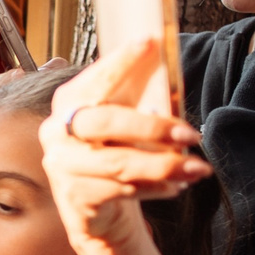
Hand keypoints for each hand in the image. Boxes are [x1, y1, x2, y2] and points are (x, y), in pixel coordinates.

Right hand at [39, 34, 210, 247]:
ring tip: (197, 168)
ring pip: (119, 163)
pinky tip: (174, 187)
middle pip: (105, 123)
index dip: (120, 62)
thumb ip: (140, 104)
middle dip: (153, 128)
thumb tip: (172, 85)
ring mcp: (62, 166)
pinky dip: (154, 189)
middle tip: (191, 134)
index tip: (149, 42)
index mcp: (69, 103)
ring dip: (164, 165)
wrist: (97, 211)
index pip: (95, 80)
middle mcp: (57, 132)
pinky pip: (121, 191)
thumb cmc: (115, 156)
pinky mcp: (75, 198)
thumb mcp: (125, 126)